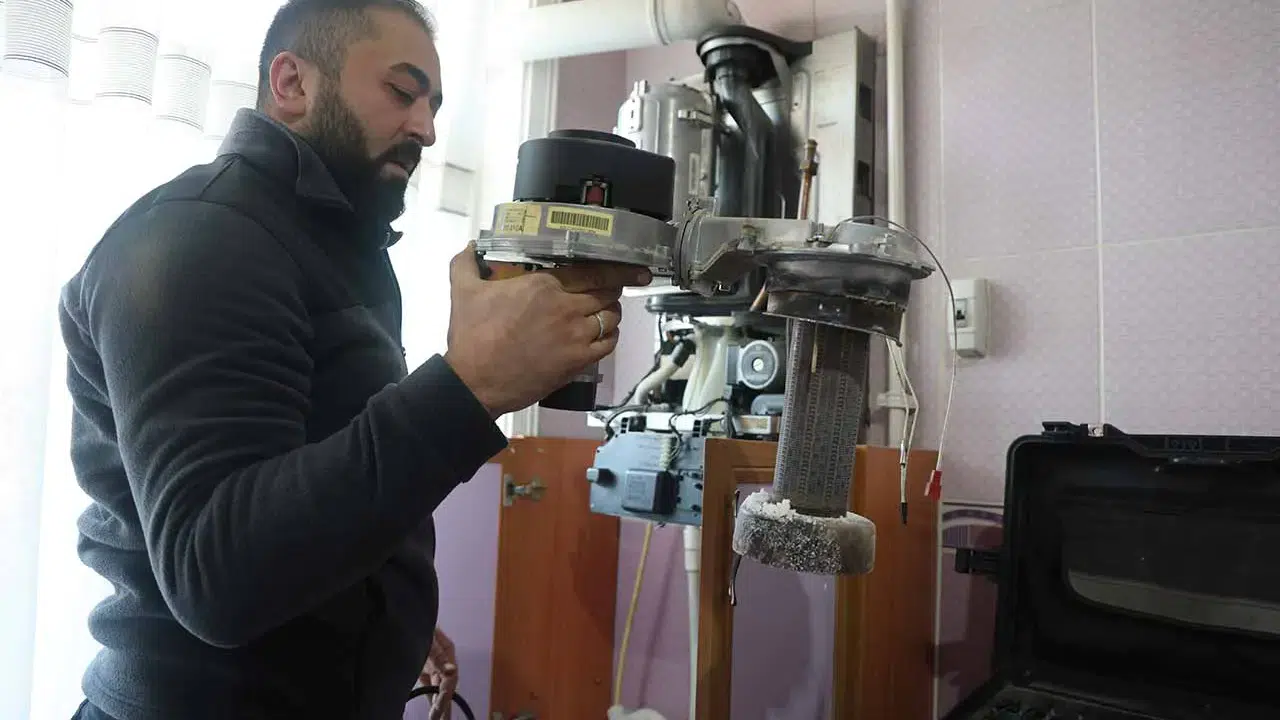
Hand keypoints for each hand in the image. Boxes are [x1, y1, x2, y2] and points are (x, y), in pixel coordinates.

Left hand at [420, 627, 457, 719]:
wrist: (401, 616)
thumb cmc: (415, 622)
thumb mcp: (427, 639)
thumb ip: (438, 656)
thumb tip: (452, 670)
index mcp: (447, 651)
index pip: (450, 677)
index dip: (445, 694)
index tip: (439, 708)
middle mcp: (442, 659)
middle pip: (446, 685)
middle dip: (445, 704)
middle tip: (441, 719)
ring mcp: (432, 664)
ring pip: (438, 687)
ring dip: (439, 703)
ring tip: (438, 718)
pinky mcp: (423, 667)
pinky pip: (429, 685)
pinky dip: (430, 697)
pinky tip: (431, 708)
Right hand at [444, 245, 650, 415]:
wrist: (475, 382)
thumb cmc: (471, 338)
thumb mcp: (463, 292)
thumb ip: (467, 264)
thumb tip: (469, 247)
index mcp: (542, 285)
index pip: (590, 271)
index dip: (612, 269)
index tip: (624, 268)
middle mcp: (565, 307)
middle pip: (606, 292)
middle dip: (612, 288)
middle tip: (611, 288)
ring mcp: (575, 335)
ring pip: (611, 317)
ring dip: (611, 312)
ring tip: (605, 311)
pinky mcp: (578, 361)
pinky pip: (608, 344)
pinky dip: (611, 336)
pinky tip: (604, 334)